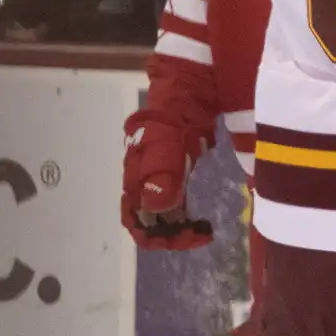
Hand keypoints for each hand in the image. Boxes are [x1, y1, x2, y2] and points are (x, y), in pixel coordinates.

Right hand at [121, 111, 213, 250]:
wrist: (185, 96)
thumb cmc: (174, 118)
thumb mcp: (169, 143)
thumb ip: (163, 173)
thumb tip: (156, 208)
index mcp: (135, 177)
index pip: (134, 218)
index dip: (154, 235)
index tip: (184, 238)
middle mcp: (141, 182)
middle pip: (146, 220)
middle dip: (169, 234)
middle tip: (199, 234)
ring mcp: (156, 178)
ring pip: (160, 213)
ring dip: (176, 227)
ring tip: (202, 230)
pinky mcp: (172, 173)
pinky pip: (172, 202)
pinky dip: (182, 215)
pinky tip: (198, 219)